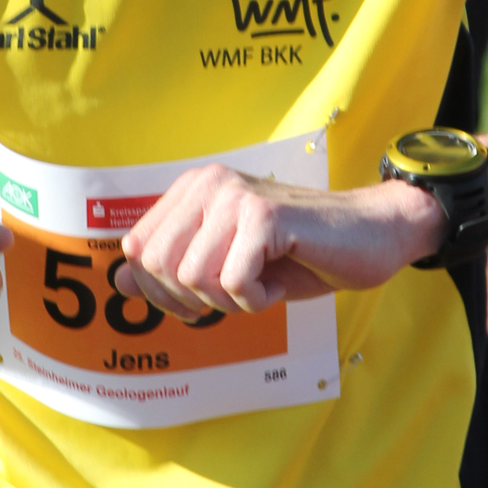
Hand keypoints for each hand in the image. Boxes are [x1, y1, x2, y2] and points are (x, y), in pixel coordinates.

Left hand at [118, 166, 441, 318]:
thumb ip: (172, 268)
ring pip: (194, 277)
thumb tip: (117, 281)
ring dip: (230, 301)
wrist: (370, 236)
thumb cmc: (299, 253)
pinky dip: (257, 299)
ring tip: (262, 282)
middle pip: (159, 266)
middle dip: (193, 300)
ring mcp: (236, 196)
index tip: (196, 303)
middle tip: (235, 295)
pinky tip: (279, 279)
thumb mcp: (227, 264)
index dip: (158, 291)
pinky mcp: (265, 216)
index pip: (137, 249)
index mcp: (192, 189)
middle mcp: (208, 184)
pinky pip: (234, 282)